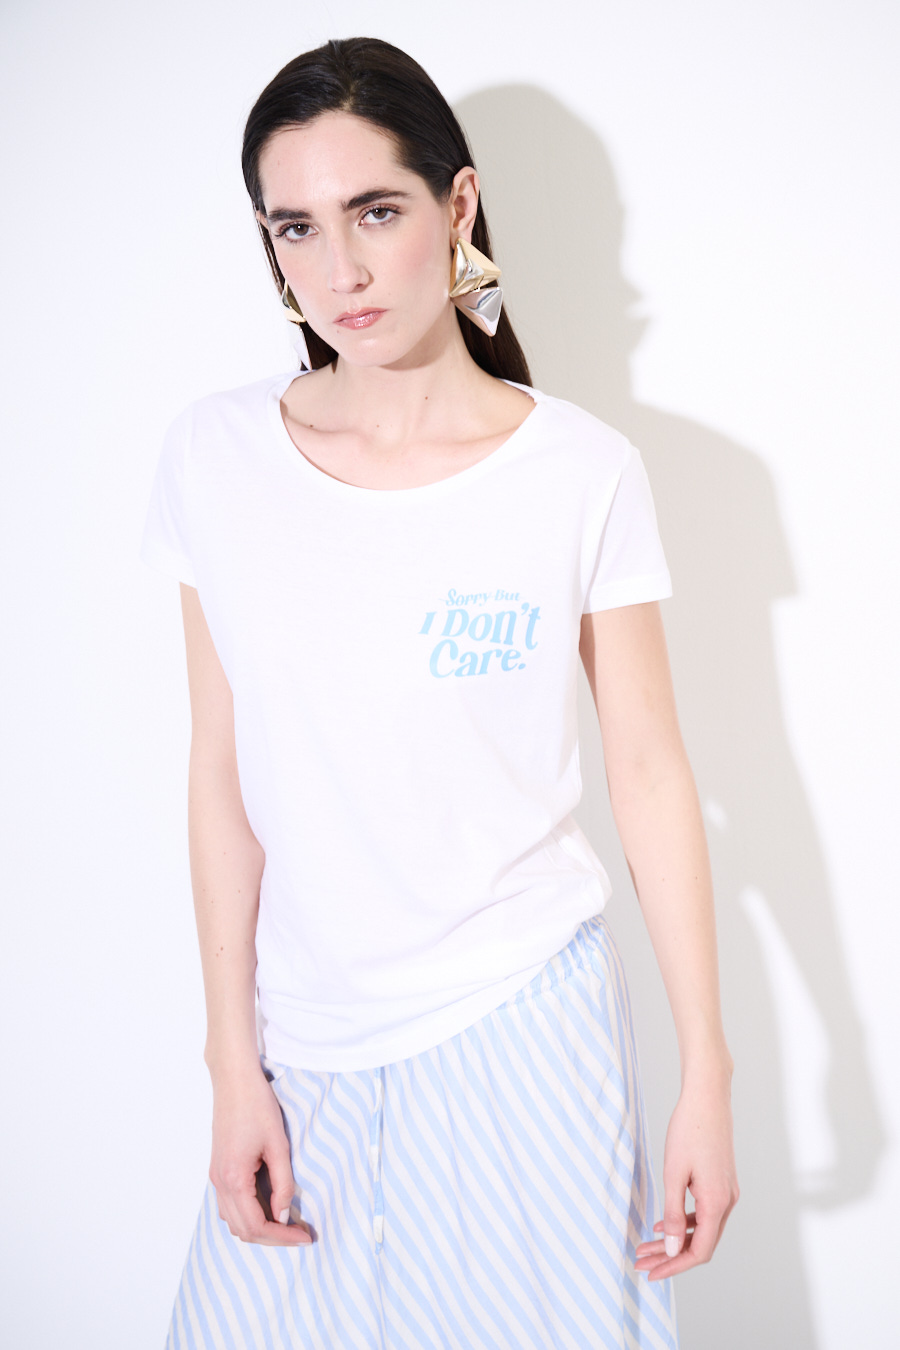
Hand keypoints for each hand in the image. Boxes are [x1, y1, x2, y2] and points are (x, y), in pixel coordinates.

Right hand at [209, 1063, 312, 1246]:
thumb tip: (284, 1215)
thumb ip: (282, 1184)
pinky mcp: (218, 1168)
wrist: (234, 1081)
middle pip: (242, 1230)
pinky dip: (247, 1214)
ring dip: (259, 1228)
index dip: (282, 1238)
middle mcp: (219, 1183)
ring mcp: (215, 1177)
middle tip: (299, 1234)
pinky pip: (229, 1205)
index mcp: (234, 1179)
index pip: (256, 1226)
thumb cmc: (257, 1106)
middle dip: (272, 1238)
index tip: (305, 1238)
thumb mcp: (278, 1145)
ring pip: (233, 1221)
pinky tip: (268, 1207)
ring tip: (286, 1223)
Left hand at [634, 1065, 738, 1280]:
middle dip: (671, 1255)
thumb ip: (674, 1213)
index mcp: (717, 1202)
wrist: (707, 1098)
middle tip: (642, 1261)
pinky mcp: (722, 1182)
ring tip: (648, 1244)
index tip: (651, 1272)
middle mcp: (727, 1202)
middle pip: (701, 1243)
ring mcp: (727, 1192)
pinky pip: (705, 1213)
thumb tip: (674, 1248)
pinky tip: (664, 1222)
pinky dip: (685, 1222)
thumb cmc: (689, 1130)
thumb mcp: (674, 1173)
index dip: (675, 1265)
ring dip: (676, 1240)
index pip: (700, 1251)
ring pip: (703, 1229)